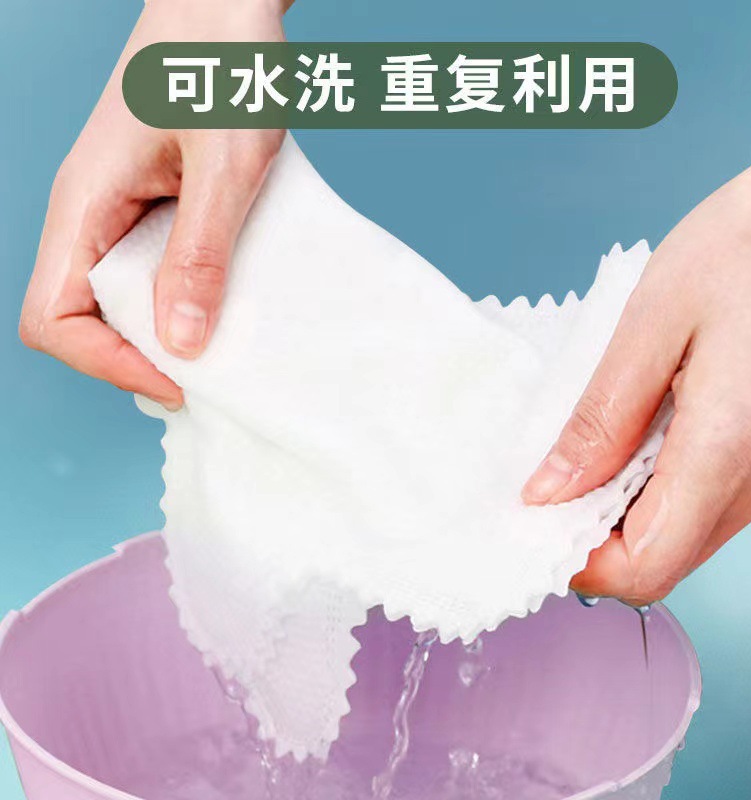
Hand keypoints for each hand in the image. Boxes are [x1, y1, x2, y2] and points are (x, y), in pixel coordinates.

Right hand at [19, 0, 291, 408]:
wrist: (228, 9)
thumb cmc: (222, 65)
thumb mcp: (225, 167)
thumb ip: (200, 253)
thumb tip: (181, 342)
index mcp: (84, 205)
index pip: (53, 319)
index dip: (105, 364)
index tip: (177, 379)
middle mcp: (89, 216)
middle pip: (80, 320)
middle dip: (135, 357)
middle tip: (205, 374)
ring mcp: (118, 213)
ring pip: (115, 301)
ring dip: (160, 333)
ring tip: (219, 349)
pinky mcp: (149, 208)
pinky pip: (148, 273)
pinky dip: (180, 301)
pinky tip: (225, 305)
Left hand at [522, 143, 750, 605]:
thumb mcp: (659, 316)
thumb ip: (603, 416)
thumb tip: (550, 492)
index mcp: (728, 445)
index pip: (646, 566)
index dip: (579, 563)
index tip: (529, 524)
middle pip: (663, 556)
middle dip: (591, 537)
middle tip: (541, 482)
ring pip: (684, 530)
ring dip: (620, 508)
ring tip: (580, 448)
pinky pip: (707, 494)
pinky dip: (655, 482)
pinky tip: (630, 431)